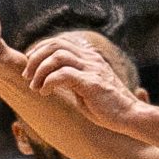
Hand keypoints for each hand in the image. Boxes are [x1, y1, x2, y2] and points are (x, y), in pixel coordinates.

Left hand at [22, 34, 141, 130]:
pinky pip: (63, 75)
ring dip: (40, 71)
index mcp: (90, 57)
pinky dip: (48, 82)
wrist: (131, 116)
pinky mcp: (91, 83)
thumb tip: (52, 78)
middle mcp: (91, 59)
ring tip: (34, 86)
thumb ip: (72, 78)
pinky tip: (44, 92)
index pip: (59, 42)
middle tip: (27, 76)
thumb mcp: (87, 87)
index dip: (40, 50)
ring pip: (57, 56)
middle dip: (36, 58)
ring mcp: (92, 69)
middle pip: (55, 44)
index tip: (30, 65)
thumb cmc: (109, 107)